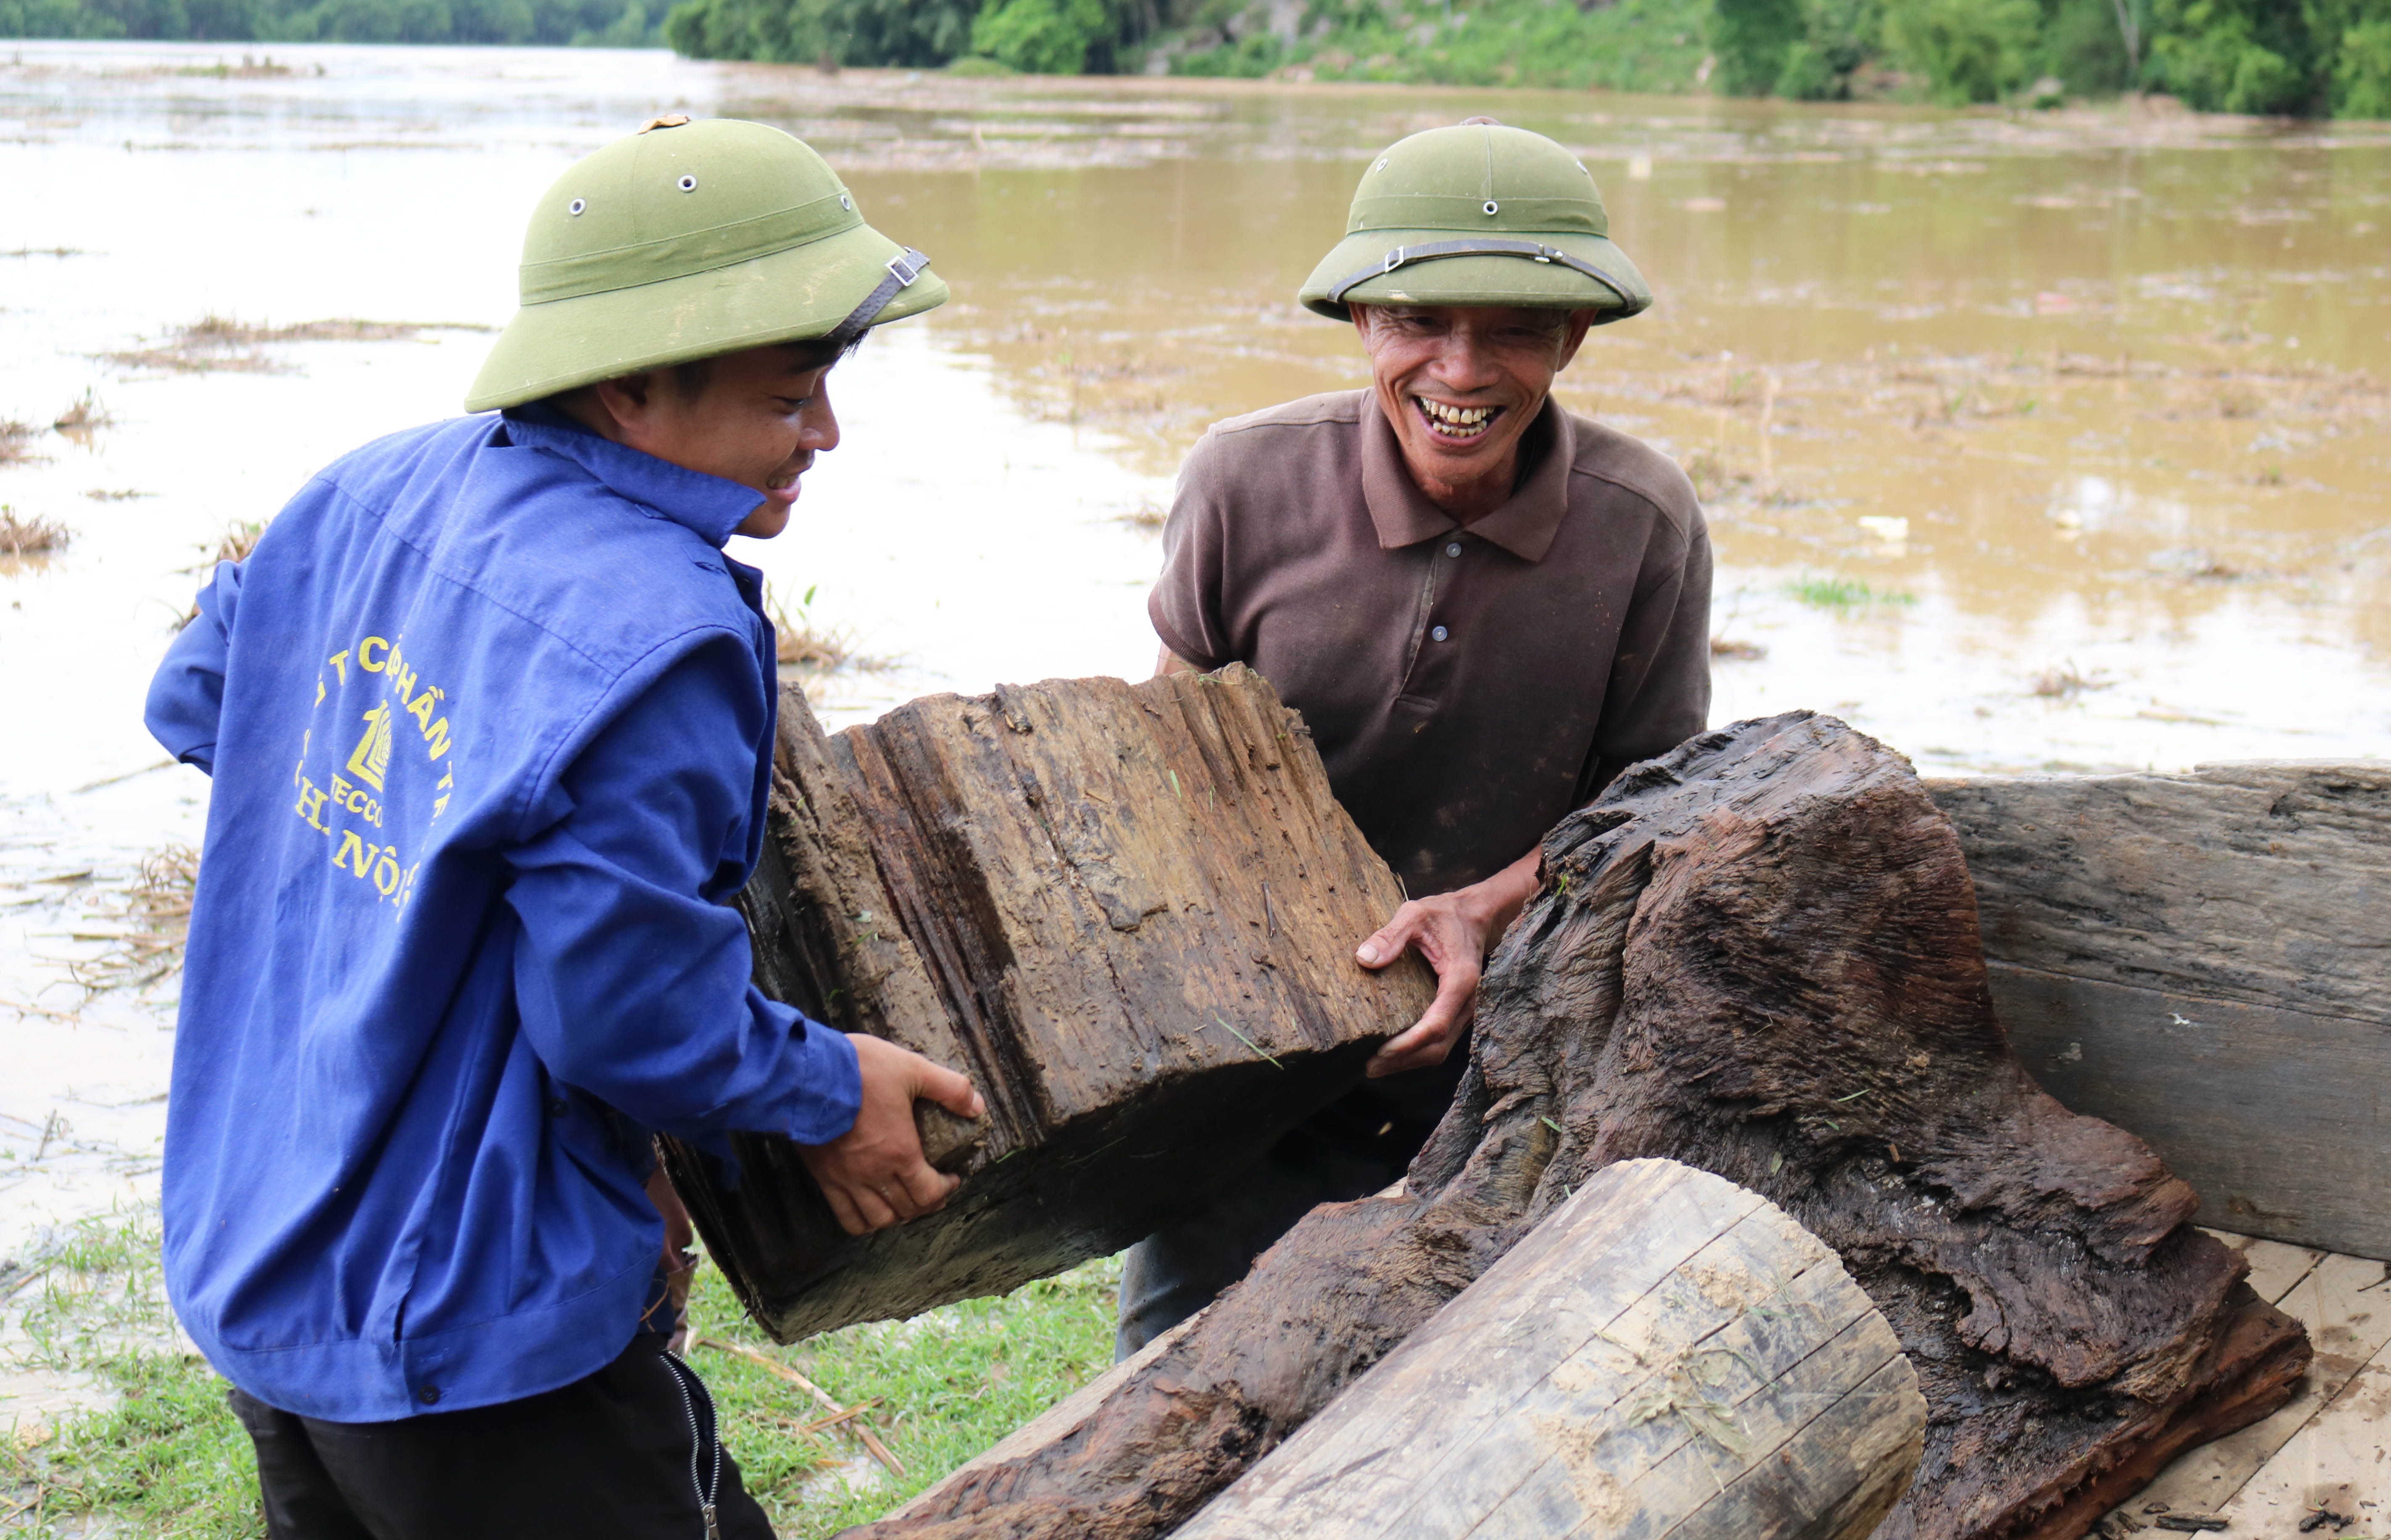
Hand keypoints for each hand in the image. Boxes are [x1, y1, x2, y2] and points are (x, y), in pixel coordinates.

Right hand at [798, 1035, 984, 1235]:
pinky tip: (871, 1208)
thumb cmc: (860, 1070)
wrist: (805, 1073)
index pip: (929, 1193)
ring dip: (897, 1216)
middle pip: (907, 1210)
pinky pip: (845, 1217)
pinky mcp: (824, 1178)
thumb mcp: (912, 1069)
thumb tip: (977, 1106)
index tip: (952, 1178)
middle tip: (933, 1189)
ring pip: (878, 1220)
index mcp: (900, 1152)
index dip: (945, 1190)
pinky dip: (863, 1222)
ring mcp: (847, 1180)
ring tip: (904, 1201)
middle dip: (926, 1204)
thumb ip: (949, 1089)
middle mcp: (874, 1174)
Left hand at [1354, 850, 1540, 1077]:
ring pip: (1440, 1049)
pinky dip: (1417, 1052)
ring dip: (1409, 1062)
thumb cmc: (1444, 914)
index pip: (1435, 1025)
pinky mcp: (1458, 1012)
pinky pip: (1440, 1041)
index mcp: (1460, 980)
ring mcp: (1466, 1010)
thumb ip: (1391, 935)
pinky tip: (1392, 1053)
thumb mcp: (1415, 914)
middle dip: (1403, 1061)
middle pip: (1437, 1047)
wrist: (1474, 915)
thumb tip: (1364, 958)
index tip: (1379, 1053)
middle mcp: (1468, 1002)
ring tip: (1375, 1066)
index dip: (1407, 1044)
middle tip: (1368, 1067)